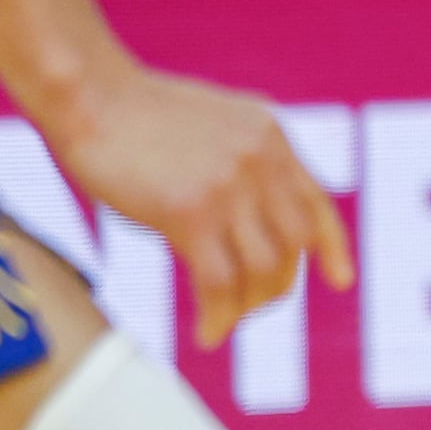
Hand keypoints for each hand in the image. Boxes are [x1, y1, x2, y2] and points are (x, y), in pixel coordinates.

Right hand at [48, 67, 355, 348]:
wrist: (90, 94)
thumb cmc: (137, 112)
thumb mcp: (214, 122)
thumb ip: (244, 158)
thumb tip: (255, 208)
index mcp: (270, 136)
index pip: (316, 204)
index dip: (332, 248)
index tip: (340, 281)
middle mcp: (260, 160)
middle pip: (294, 245)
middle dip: (278, 285)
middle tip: (252, 306)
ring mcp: (229, 185)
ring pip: (263, 269)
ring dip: (249, 305)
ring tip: (226, 320)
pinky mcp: (190, 211)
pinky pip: (219, 282)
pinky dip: (218, 317)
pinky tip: (207, 335)